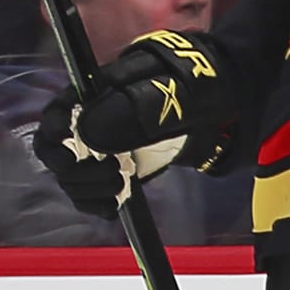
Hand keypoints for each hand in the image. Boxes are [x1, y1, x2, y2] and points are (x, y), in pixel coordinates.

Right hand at [32, 30, 236, 214]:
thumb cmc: (205, 86)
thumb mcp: (178, 91)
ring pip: (71, 171)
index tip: (74, 153)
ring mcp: (106, 141)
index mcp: (101, 87)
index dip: (57, 135)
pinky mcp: (120, 164)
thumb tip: (89, 132)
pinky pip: (92, 188)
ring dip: (86, 187)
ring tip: (118, 187)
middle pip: (56, 147)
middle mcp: (95, 115)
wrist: (233, 99)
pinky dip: (97, 200)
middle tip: (110, 176)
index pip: (57, 111)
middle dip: (72, 169)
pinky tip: (116, 203)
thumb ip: (136, 108)